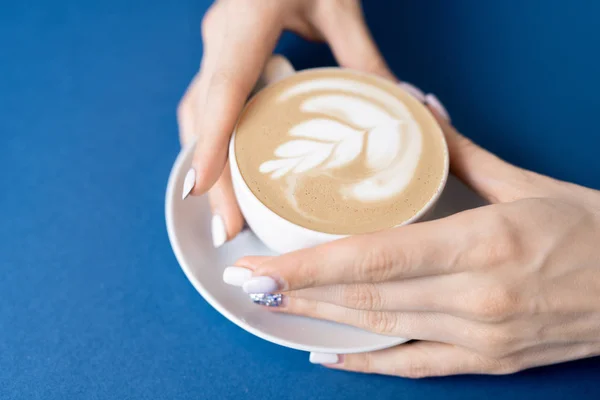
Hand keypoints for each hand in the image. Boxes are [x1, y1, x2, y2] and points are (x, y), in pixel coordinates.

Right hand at [178, 0, 396, 246]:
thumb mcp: (341, 4)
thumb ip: (364, 56)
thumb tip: (402, 108)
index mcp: (248, 19)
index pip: (224, 88)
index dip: (209, 142)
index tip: (200, 190)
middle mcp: (221, 36)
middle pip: (203, 115)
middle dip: (209, 174)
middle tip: (227, 228)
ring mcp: (216, 44)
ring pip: (198, 113)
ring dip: (207, 163)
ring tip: (226, 213)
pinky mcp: (222, 53)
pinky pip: (208, 104)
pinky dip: (213, 142)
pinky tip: (228, 173)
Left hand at [224, 105, 599, 376]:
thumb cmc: (594, 232)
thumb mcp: (528, 184)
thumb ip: (462, 153)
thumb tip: (419, 114)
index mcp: (483, 244)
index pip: (373, 258)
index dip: (310, 264)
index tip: (262, 263)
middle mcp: (476, 298)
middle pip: (365, 296)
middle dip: (298, 289)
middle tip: (247, 279)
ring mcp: (480, 337)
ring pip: (380, 328)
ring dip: (319, 317)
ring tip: (273, 303)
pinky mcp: (488, 361)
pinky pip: (414, 365)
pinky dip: (367, 360)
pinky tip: (326, 353)